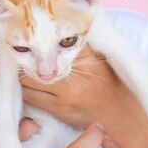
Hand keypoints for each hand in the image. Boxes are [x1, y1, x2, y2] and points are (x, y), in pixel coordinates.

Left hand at [20, 45, 147, 147]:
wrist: (122, 115)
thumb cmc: (110, 84)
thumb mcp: (99, 60)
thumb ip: (79, 47)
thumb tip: (55, 32)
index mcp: (86, 59)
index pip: (53, 45)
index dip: (40, 44)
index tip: (33, 42)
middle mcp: (74, 77)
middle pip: (35, 64)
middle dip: (28, 63)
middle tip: (27, 61)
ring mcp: (65, 95)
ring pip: (27, 83)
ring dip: (25, 79)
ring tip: (29, 76)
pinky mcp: (58, 110)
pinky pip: (30, 98)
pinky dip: (28, 92)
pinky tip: (32, 89)